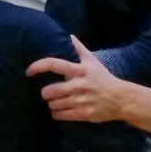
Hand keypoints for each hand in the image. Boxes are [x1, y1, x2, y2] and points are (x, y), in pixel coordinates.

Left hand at [27, 36, 143, 125]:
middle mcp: (78, 85)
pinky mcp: (82, 114)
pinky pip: (59, 115)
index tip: (29, 71)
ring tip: (58, 101)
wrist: (121, 99)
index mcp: (79, 70)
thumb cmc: (104, 78)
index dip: (38, 66)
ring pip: (53, 104)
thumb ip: (79, 49)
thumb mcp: (93, 61)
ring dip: (52, 104)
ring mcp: (80, 101)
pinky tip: (61, 110)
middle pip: (48, 91)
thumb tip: (68, 36)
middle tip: (50, 92)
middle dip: (46, 93)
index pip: (53, 65)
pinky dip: (57, 113)